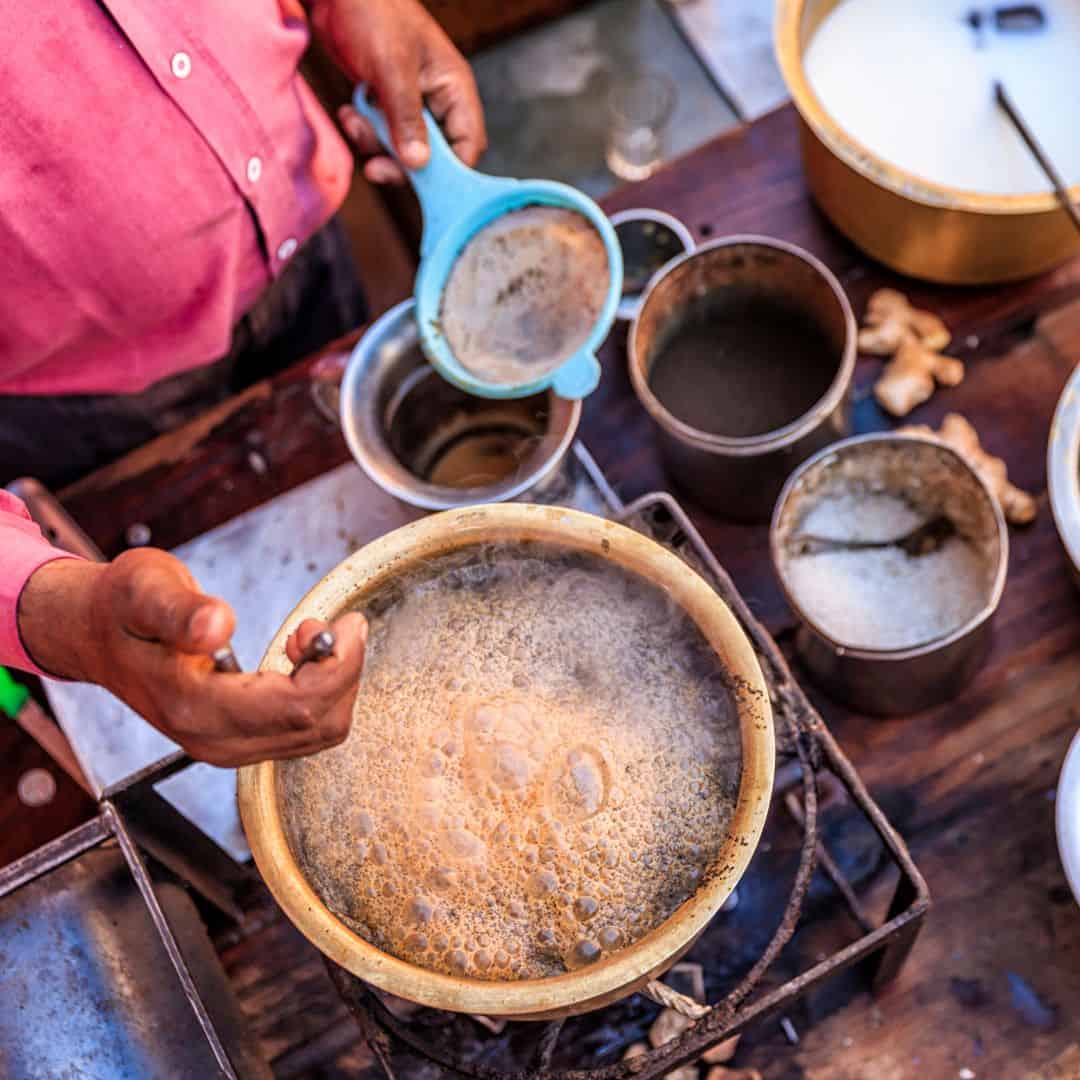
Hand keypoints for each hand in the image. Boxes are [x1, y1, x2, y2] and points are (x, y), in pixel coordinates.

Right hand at [19, 550, 366, 766]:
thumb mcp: (145, 590)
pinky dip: (320, 695)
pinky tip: (298, 658)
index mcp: (195, 707)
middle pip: (318, 726)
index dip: (338, 665)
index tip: (347, 622)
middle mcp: (214, 740)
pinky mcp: (236, 741)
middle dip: (342, 672)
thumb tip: (219, 625)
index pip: (298, 706)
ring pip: (318, 734)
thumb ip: (181, 610)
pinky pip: (303, 731)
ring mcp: (225, 747)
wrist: (94, 635)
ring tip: (309, 637)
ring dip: (334, 683)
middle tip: (329, 624)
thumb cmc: (122, 607)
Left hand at [310, 0, 486, 182]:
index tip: (425, 186)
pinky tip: (349, 111)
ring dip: (376, 145)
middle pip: (434, 157)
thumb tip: (419, 165)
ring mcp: (411, 105)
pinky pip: (381, 137)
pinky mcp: (386, 107)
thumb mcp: (392, 66)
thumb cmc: (373, 11)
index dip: (451, 172)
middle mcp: (437, 102)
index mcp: (454, 89)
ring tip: (355, 120)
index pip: (467, 145)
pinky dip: (363, 132)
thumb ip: (407, 118)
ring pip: (403, 151)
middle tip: (376, 167)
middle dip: (402, 164)